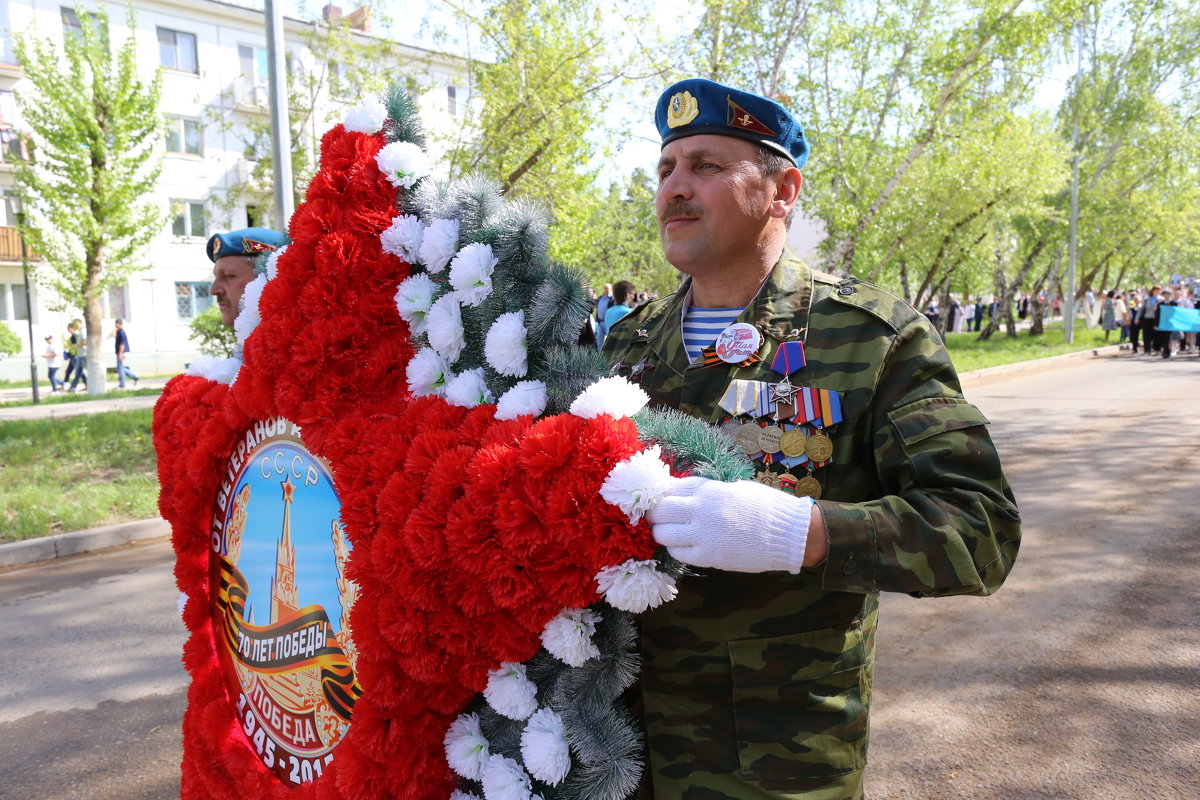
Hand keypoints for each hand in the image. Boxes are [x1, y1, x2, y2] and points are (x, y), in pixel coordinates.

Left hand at [646, 476, 813, 573]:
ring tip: (669, 532)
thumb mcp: (735, 488)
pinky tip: (684, 546)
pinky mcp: (707, 557)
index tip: (661, 498)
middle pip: (660, 510)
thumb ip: (709, 490)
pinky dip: (676, 549)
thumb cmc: (766, 507)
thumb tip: (684, 493)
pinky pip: (677, 553)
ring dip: (662, 532)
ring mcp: (703, 535)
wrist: (789, 534)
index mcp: (710, 490)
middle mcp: (701, 510)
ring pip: (662, 534)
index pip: (672, 488)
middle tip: (657, 517)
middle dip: (654, 513)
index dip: (663, 493)